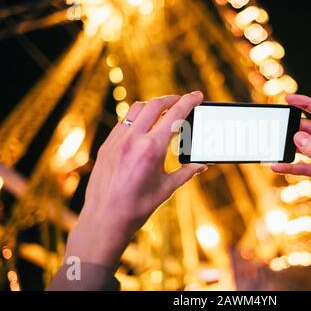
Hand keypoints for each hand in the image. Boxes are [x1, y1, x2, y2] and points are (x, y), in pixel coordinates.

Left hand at [65, 92, 206, 268]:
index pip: (175, 116)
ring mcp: (117, 141)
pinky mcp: (107, 146)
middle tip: (182, 101)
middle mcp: (133, 140)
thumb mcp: (167, 188)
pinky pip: (124, 122)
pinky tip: (144, 127)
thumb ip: (187, 172)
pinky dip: (137, 118)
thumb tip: (202, 165)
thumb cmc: (138, 207)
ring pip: (136, 110)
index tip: (197, 95)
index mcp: (152, 149)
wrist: (105, 218)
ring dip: (153, 106)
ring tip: (163, 111)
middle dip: (171, 99)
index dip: (189, 102)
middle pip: (155, 105)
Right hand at [272, 94, 310, 210]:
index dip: (307, 104)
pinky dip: (292, 166)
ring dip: (292, 148)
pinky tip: (279, 167)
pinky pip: (305, 166)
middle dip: (296, 128)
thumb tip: (298, 136)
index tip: (289, 99)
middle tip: (280, 126)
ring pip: (307, 148)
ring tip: (277, 146)